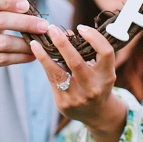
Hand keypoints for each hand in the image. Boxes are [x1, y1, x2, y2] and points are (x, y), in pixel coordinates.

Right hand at [0, 0, 49, 82]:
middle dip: (25, 23)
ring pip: (4, 43)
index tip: (27, 5)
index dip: (8, 1)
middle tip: (44, 25)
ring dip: (26, 43)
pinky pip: (4, 59)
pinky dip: (21, 57)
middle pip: (0, 21)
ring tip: (42, 42)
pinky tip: (33, 55)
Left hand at [31, 24, 127, 141]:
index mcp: (107, 76)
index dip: (94, 37)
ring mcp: (77, 97)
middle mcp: (93, 87)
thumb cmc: (97, 83)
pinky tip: (37, 53)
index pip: (105, 52)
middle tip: (52, 29)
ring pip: (57, 72)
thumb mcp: (100, 69)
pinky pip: (51, 79)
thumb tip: (65, 33)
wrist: (97, 114)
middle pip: (76, 62)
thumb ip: (86, 52)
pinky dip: (44, 64)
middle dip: (62, 43)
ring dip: (44, 55)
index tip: (81, 27)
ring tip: (35, 43)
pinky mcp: (64, 103)